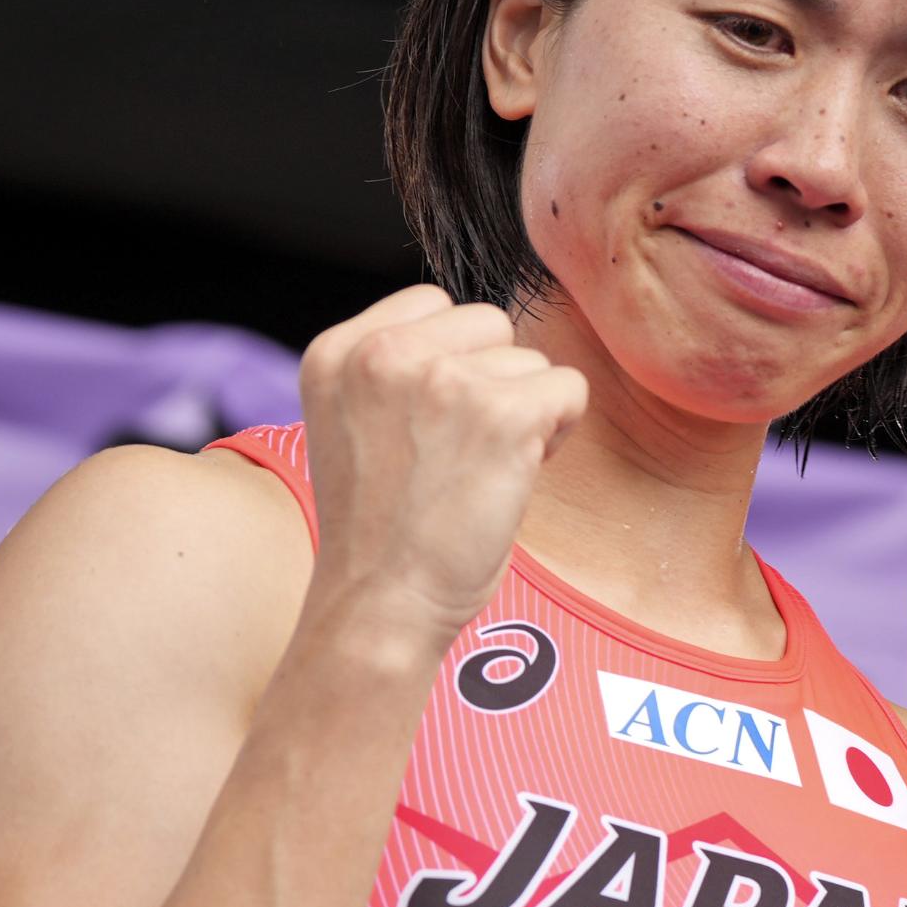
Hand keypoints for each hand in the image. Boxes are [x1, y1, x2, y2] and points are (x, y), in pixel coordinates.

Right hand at [295, 286, 587, 657]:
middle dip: (494, 380)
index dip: (455, 360)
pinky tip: (513, 475)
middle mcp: (382, 352)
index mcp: (337, 350)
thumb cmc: (382, 528)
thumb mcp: (359, 422)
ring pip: (532, 360)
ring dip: (526, 411)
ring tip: (479, 470)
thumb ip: (401, 370)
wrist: (380, 602)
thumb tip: (485, 333)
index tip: (433, 423)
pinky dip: (558, 433)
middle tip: (463, 450)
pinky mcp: (501, 412)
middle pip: (490, 322)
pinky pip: (569, 390)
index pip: (433, 304)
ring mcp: (442, 378)